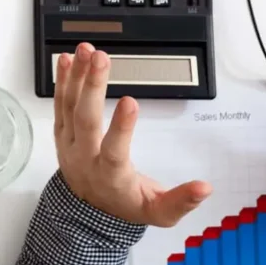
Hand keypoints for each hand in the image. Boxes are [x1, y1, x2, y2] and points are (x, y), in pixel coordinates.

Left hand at [55, 43, 210, 224]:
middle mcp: (85, 157)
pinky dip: (63, 80)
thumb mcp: (157, 213)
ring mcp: (70, 143)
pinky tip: (67, 60)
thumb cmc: (126, 205)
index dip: (121, 128)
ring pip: (70, 107)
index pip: (114, 151)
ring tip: (85, 51)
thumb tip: (205, 188)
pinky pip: (60, 104)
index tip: (130, 101)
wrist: (87, 213)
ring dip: (76, 76)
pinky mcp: (62, 132)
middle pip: (86, 120)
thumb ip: (181, 201)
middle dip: (93, 87)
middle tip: (101, 59)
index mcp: (111, 176)